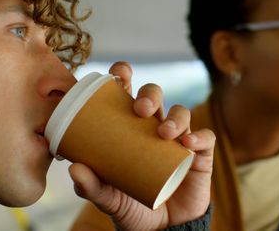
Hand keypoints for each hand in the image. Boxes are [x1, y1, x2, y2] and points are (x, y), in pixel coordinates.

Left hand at [68, 61, 214, 230]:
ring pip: (181, 113)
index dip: (124, 76)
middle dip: (150, 94)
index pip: (127, 93)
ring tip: (165, 133)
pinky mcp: (200, 156)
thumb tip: (74, 168)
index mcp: (129, 128)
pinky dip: (199, 136)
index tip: (119, 72)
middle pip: (156, 96)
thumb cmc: (132, 206)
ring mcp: (178, 140)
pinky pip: (205, 138)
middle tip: (141, 109)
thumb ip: (91, 187)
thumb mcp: (108, 198)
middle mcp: (154, 128)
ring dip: (175, 117)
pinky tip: (188, 143)